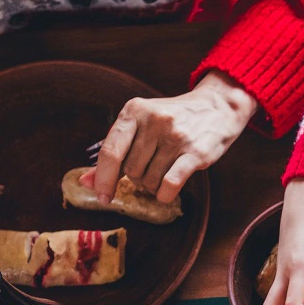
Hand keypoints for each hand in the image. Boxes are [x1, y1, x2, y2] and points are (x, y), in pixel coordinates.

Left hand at [90, 71, 256, 206]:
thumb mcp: (141, 125)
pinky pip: (170, 185)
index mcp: (134, 111)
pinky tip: (166, 191)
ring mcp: (176, 136)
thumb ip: (114, 151)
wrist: (217, 108)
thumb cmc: (173, 120)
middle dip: (136, 178)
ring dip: (152, 186)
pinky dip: (164, 194)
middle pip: (131, 170)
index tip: (102, 196)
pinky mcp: (196, 152)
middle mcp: (154, 121)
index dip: (103, 178)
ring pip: (150, 180)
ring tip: (163, 172)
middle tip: (149, 169)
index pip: (111, 151)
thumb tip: (86, 182)